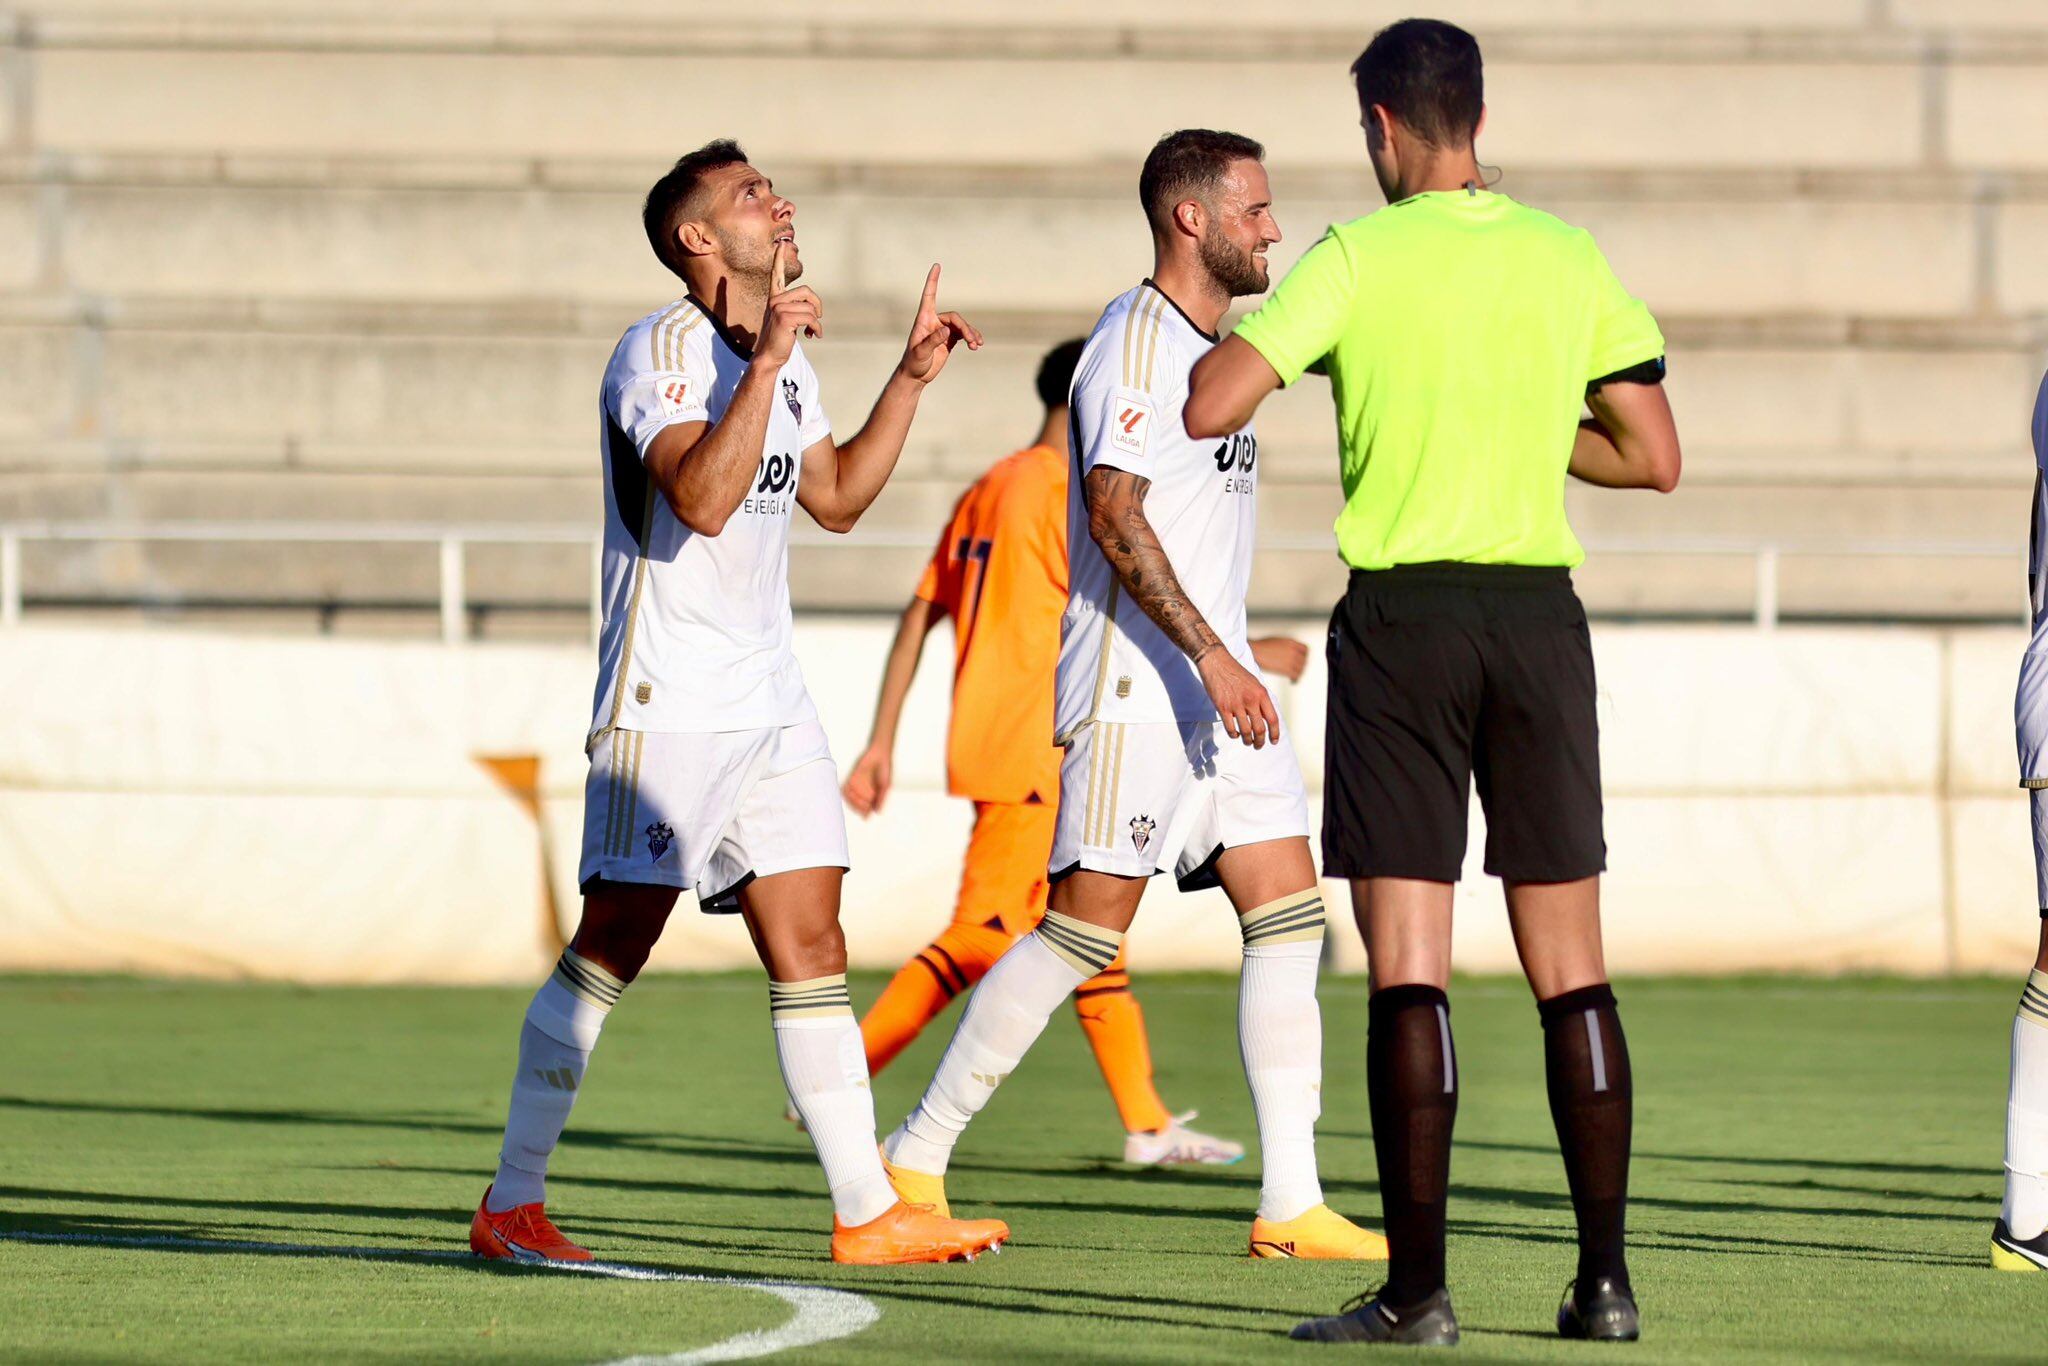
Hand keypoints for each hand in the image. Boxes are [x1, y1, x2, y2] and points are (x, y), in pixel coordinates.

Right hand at [756, 241, 821, 367]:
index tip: (781, 244)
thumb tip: (815, 310)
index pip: (777, 275)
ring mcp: (778, 308)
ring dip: (816, 322)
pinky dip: (816, 329)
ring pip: (811, 308)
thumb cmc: (779, 339)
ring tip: (811, 331)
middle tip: (817, 318)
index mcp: (774, 298)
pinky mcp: (784, 317)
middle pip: (807, 292)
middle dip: (817, 306)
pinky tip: (811, 336)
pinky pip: (811, 318)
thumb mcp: (786, 320)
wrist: (769, 357)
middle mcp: (775, 300)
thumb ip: (795, 309)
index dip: (779, 260)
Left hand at [841, 742, 892, 816]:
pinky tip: (855, 794)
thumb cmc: (884, 769)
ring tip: (862, 802)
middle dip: (859, 808)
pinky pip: (847, 787)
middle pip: (856, 803)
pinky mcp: (853, 776)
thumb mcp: (886, 786)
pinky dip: (849, 793)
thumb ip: (881, 798)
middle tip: (864, 810)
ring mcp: (857, 783)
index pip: (864, 806)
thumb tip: (877, 811)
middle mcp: (862, 789)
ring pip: (850, 797)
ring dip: (854, 802)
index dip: (864, 812)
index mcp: (870, 792)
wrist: (880, 755)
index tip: (866, 816)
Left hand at [896, 264, 983, 385]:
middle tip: (972, 341)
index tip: (936, 266)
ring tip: (976, 345)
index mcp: (923, 320)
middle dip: (965, 328)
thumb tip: (947, 329)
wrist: (915, 376)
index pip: (929, 296)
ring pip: (961, 326)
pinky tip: (976, 345)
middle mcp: (933, 322)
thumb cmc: (913, 363)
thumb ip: (933, 340)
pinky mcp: (949, 340)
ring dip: (970, 334)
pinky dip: (971, 338)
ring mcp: (942, 330)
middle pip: (954, 318)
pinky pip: (963, 334)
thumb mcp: (921, 352)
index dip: (932, 281)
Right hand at [1198, 649, 1279, 748]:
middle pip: (1260, 729)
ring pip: (1245, 732)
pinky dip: (1234, 735)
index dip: (1275, 733)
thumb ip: (1261, 699)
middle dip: (1260, 741)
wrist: (1217, 662)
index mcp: (1261, 694)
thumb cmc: (1236, 672)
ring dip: (1247, 741)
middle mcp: (1251, 700)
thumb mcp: (1255, 683)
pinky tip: (1235, 735)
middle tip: (1258, 745)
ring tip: (1247, 742)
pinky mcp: (1223, 707)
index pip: (1273, 719)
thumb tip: (1267, 717)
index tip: (1274, 741)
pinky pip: (1230, 728)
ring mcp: (1236, 705)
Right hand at [1250, 635, 1308, 682]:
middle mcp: (1293, 651)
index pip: (1305, 649)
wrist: (1255, 652)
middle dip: (1301, 665)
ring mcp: (1290, 660)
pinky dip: (1295, 679)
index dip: (1304, 655)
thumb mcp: (1278, 641)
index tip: (1302, 658)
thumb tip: (1291, 651)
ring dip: (1299, 672)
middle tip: (1298, 668)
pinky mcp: (1286, 669)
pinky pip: (1296, 676)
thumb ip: (1288, 646)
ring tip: (1295, 675)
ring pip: (1301, 669)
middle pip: (1304, 660)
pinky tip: (1292, 680)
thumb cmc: (1262, 646)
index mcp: (1292, 642)